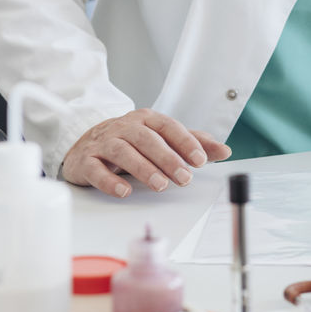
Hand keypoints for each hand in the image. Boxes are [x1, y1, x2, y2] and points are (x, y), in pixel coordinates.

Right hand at [61, 108, 230, 197]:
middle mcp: (125, 128)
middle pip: (147, 140)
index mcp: (146, 120)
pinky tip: (124, 191)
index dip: (185, 142)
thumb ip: (192, 143)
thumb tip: (225, 150)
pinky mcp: (86, 161)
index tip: (201, 160)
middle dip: (168, 159)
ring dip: (143, 169)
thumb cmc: (130, 141)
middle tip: (184, 178)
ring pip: (123, 152)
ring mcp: (104, 143)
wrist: (85, 143)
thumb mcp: (161, 138)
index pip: (168, 127)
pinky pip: (96, 169)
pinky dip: (110, 181)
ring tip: (160, 185)